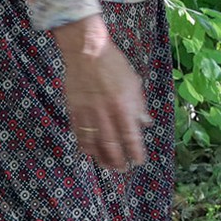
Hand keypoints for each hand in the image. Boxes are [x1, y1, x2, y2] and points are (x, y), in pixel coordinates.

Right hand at [52, 15, 150, 169]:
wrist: (87, 51)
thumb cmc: (113, 64)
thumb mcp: (133, 82)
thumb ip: (139, 105)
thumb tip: (145, 123)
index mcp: (123, 106)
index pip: (131, 137)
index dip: (135, 153)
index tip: (138, 161)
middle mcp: (106, 113)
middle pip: (112, 146)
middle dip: (118, 161)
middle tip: (123, 169)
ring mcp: (88, 113)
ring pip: (94, 144)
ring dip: (101, 158)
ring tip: (107, 165)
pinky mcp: (74, 110)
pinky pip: (79, 134)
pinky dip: (85, 146)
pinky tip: (90, 152)